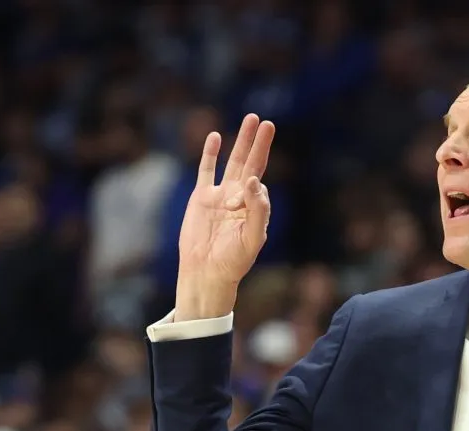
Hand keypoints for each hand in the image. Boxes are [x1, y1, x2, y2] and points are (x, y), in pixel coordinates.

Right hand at [176, 114, 275, 319]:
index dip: (254, 188)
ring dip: (241, 141)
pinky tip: (215, 136)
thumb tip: (255, 181)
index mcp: (255, 208)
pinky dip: (210, 154)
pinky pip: (206, 171)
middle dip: (259, 143)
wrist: (206, 272)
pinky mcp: (201, 197)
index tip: (244, 197)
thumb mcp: (253, 237)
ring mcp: (220, 196)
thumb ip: (258, 209)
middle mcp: (240, 198)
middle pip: (251, 164)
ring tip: (250, 119)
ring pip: (232, 162)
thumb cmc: (234, 260)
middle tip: (267, 122)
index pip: (260, 186)